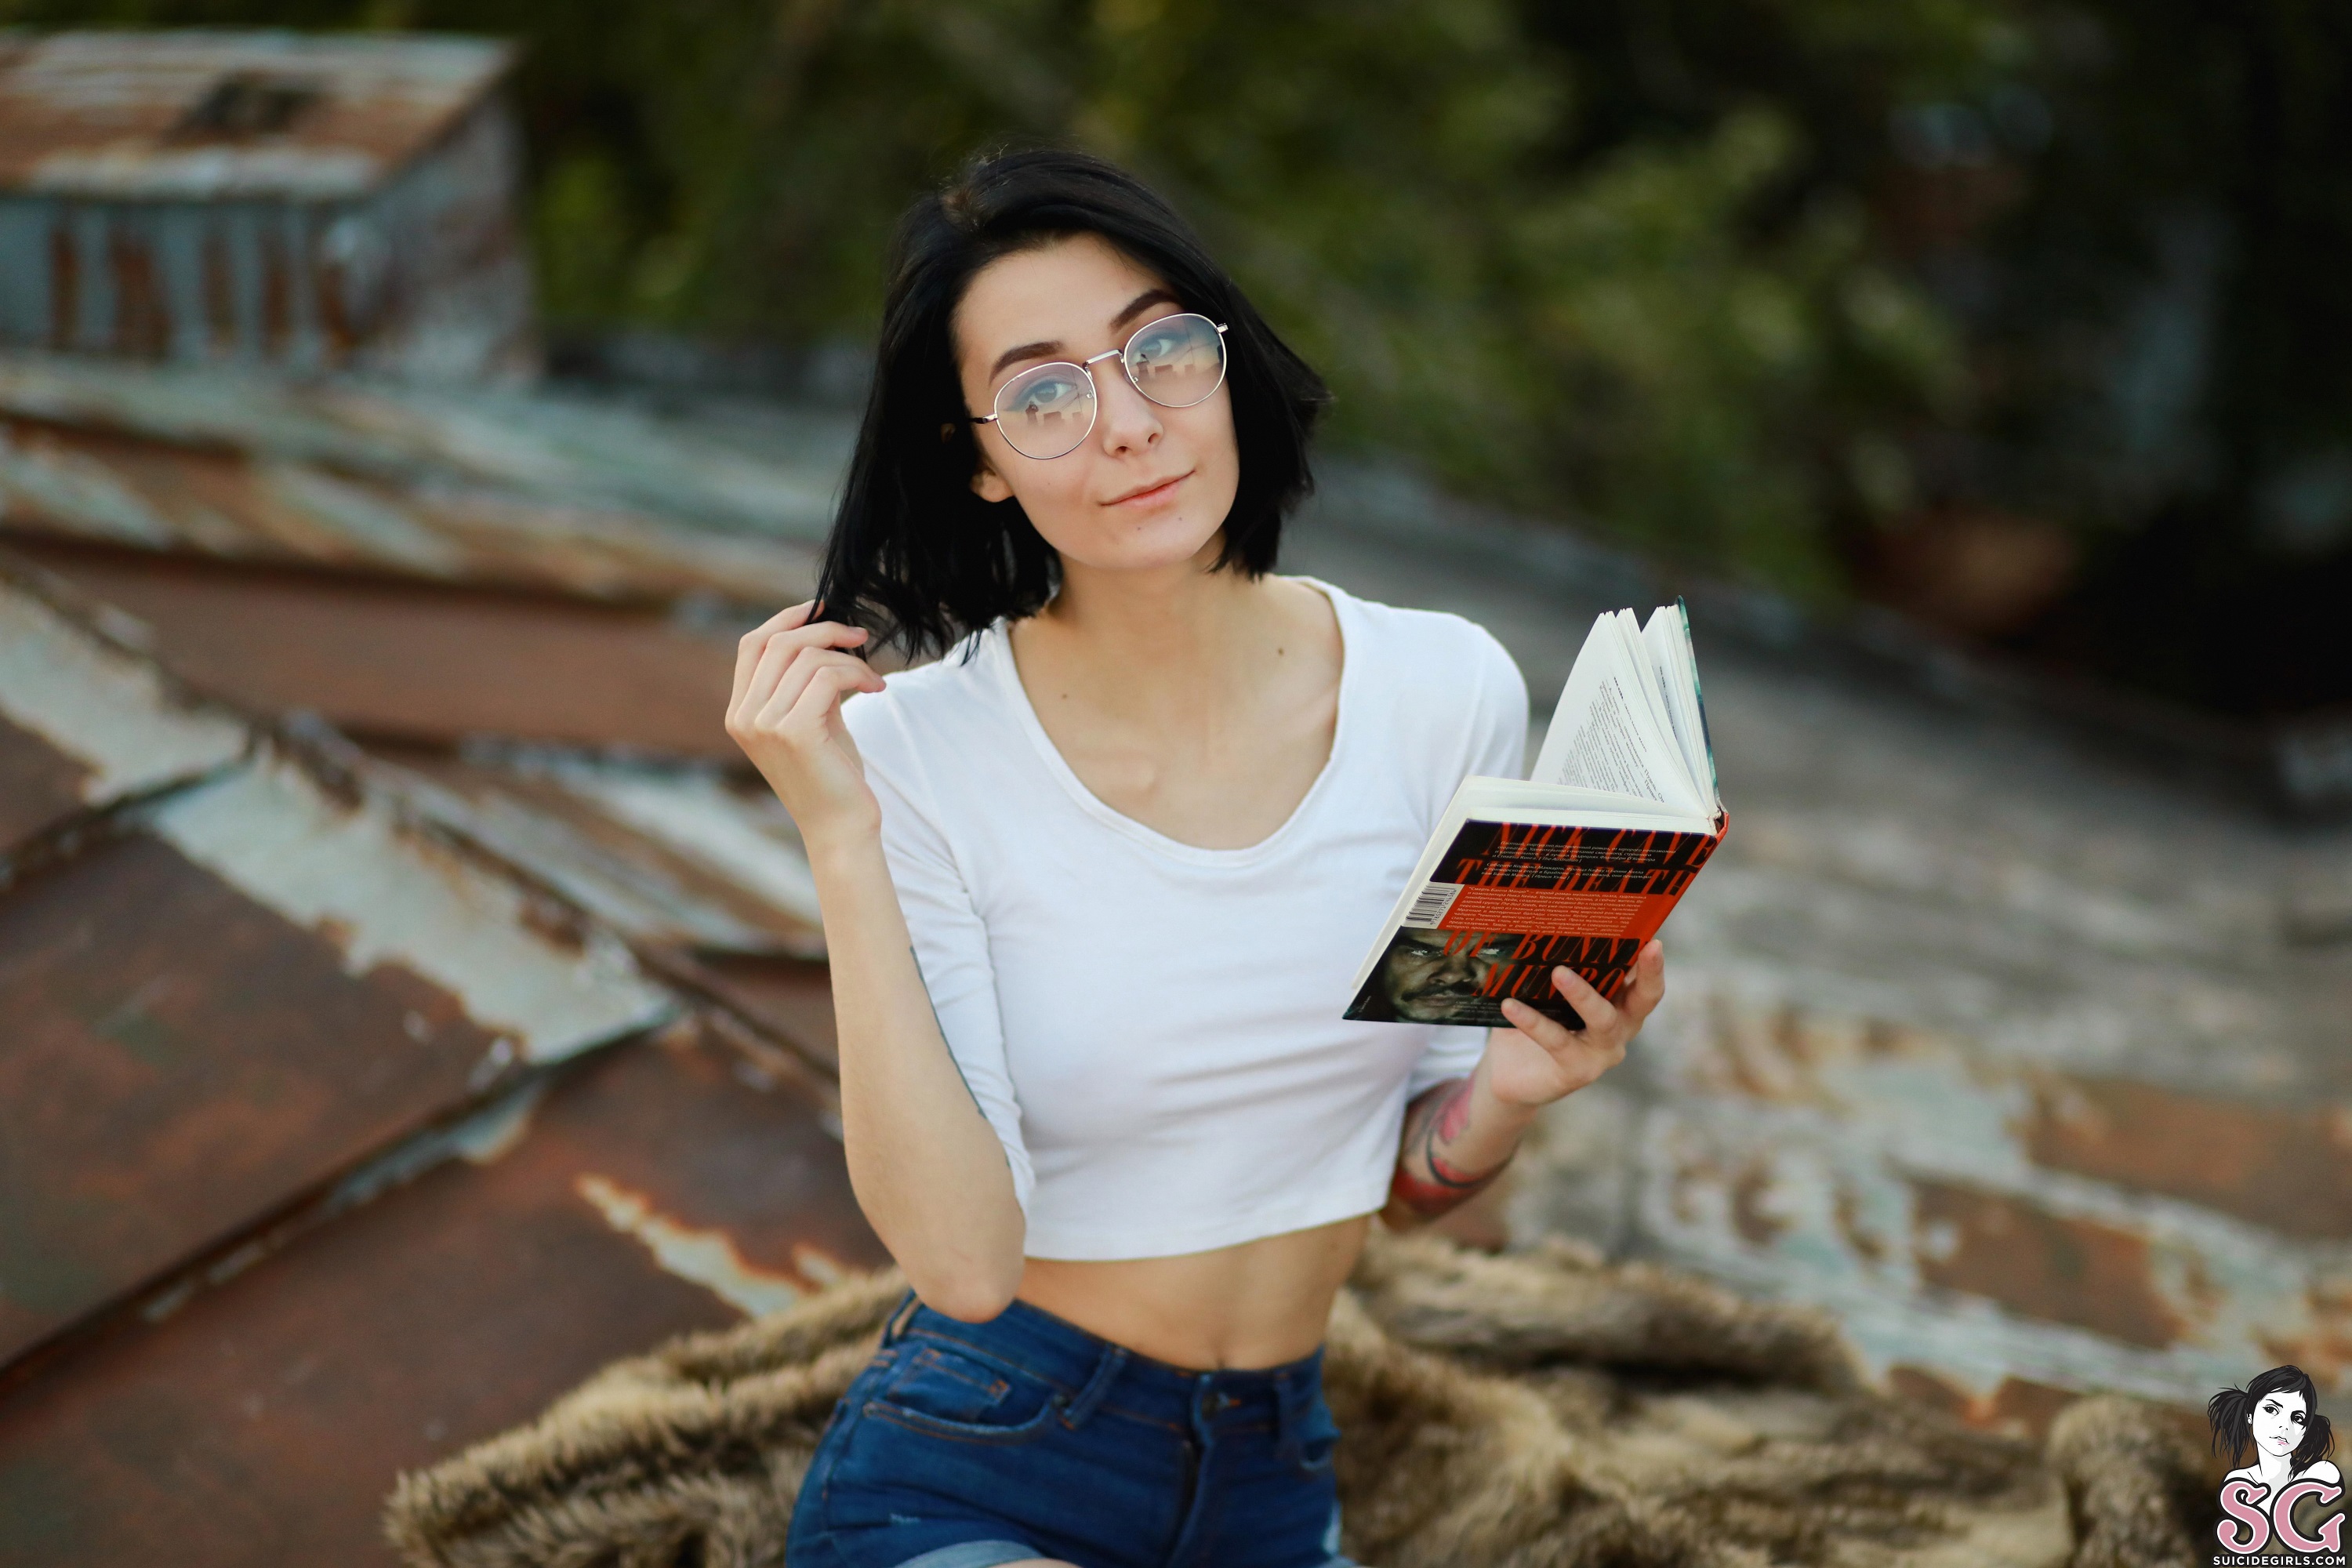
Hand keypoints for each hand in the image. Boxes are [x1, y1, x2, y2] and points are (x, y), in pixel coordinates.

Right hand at [725, 601, 888, 846]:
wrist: (840, 827)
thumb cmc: (831, 774)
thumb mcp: (811, 718)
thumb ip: (805, 680)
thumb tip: (823, 631)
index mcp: (740, 712)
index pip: (752, 644)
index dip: (786, 618)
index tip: (822, 607)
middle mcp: (744, 717)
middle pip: (778, 643)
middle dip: (824, 629)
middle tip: (861, 635)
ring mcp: (764, 724)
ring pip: (807, 658)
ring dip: (849, 658)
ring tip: (872, 678)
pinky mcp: (792, 731)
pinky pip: (826, 677)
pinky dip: (856, 674)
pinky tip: (876, 688)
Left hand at [1485, 940, 1663, 1107]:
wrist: (1512, 1072)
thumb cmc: (1536, 1016)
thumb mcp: (1548, 988)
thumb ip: (1555, 962)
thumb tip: (1540, 924)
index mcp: (1621, 1002)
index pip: (1644, 978)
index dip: (1653, 961)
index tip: (1655, 938)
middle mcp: (1621, 1027)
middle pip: (1644, 1000)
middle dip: (1649, 974)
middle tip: (1645, 946)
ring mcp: (1603, 1051)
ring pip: (1602, 1020)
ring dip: (1583, 994)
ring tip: (1559, 972)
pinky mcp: (1578, 1071)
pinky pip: (1557, 1040)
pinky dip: (1533, 1021)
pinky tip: (1511, 1005)